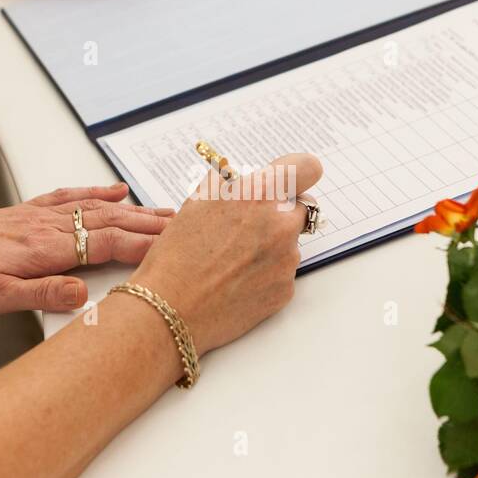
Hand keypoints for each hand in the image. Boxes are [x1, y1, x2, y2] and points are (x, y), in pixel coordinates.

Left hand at [0, 183, 173, 313]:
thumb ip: (42, 294)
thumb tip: (83, 294)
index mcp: (44, 248)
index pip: (108, 244)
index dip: (147, 246)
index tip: (179, 246)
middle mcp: (46, 226)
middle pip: (112, 222)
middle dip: (154, 224)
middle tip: (190, 225)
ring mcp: (37, 217)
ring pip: (97, 209)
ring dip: (135, 210)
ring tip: (167, 211)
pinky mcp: (26, 213)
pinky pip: (70, 198)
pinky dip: (97, 193)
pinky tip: (115, 191)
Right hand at [126, 154, 321, 354]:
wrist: (170, 309)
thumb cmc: (176, 256)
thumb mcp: (196, 203)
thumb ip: (229, 185)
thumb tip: (240, 180)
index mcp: (259, 195)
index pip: (307, 168)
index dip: (299, 173)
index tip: (291, 180)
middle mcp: (281, 224)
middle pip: (301, 208)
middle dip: (280, 213)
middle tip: (250, 227)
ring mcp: (287, 260)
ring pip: (290, 243)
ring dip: (270, 246)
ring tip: (231, 261)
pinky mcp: (286, 289)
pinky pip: (283, 273)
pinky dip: (266, 274)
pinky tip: (236, 281)